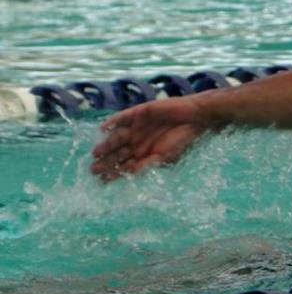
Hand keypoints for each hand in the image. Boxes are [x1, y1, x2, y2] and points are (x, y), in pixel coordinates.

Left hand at [91, 96, 207, 180]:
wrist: (194, 117)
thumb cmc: (182, 139)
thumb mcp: (164, 156)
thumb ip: (146, 164)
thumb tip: (129, 174)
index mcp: (143, 153)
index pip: (124, 164)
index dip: (113, 172)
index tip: (102, 180)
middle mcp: (137, 140)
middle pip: (117, 152)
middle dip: (106, 161)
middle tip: (94, 169)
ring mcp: (136, 126)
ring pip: (117, 137)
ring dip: (107, 144)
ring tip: (97, 153)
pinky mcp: (138, 113)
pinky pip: (121, 118)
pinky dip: (112, 122)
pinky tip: (103, 129)